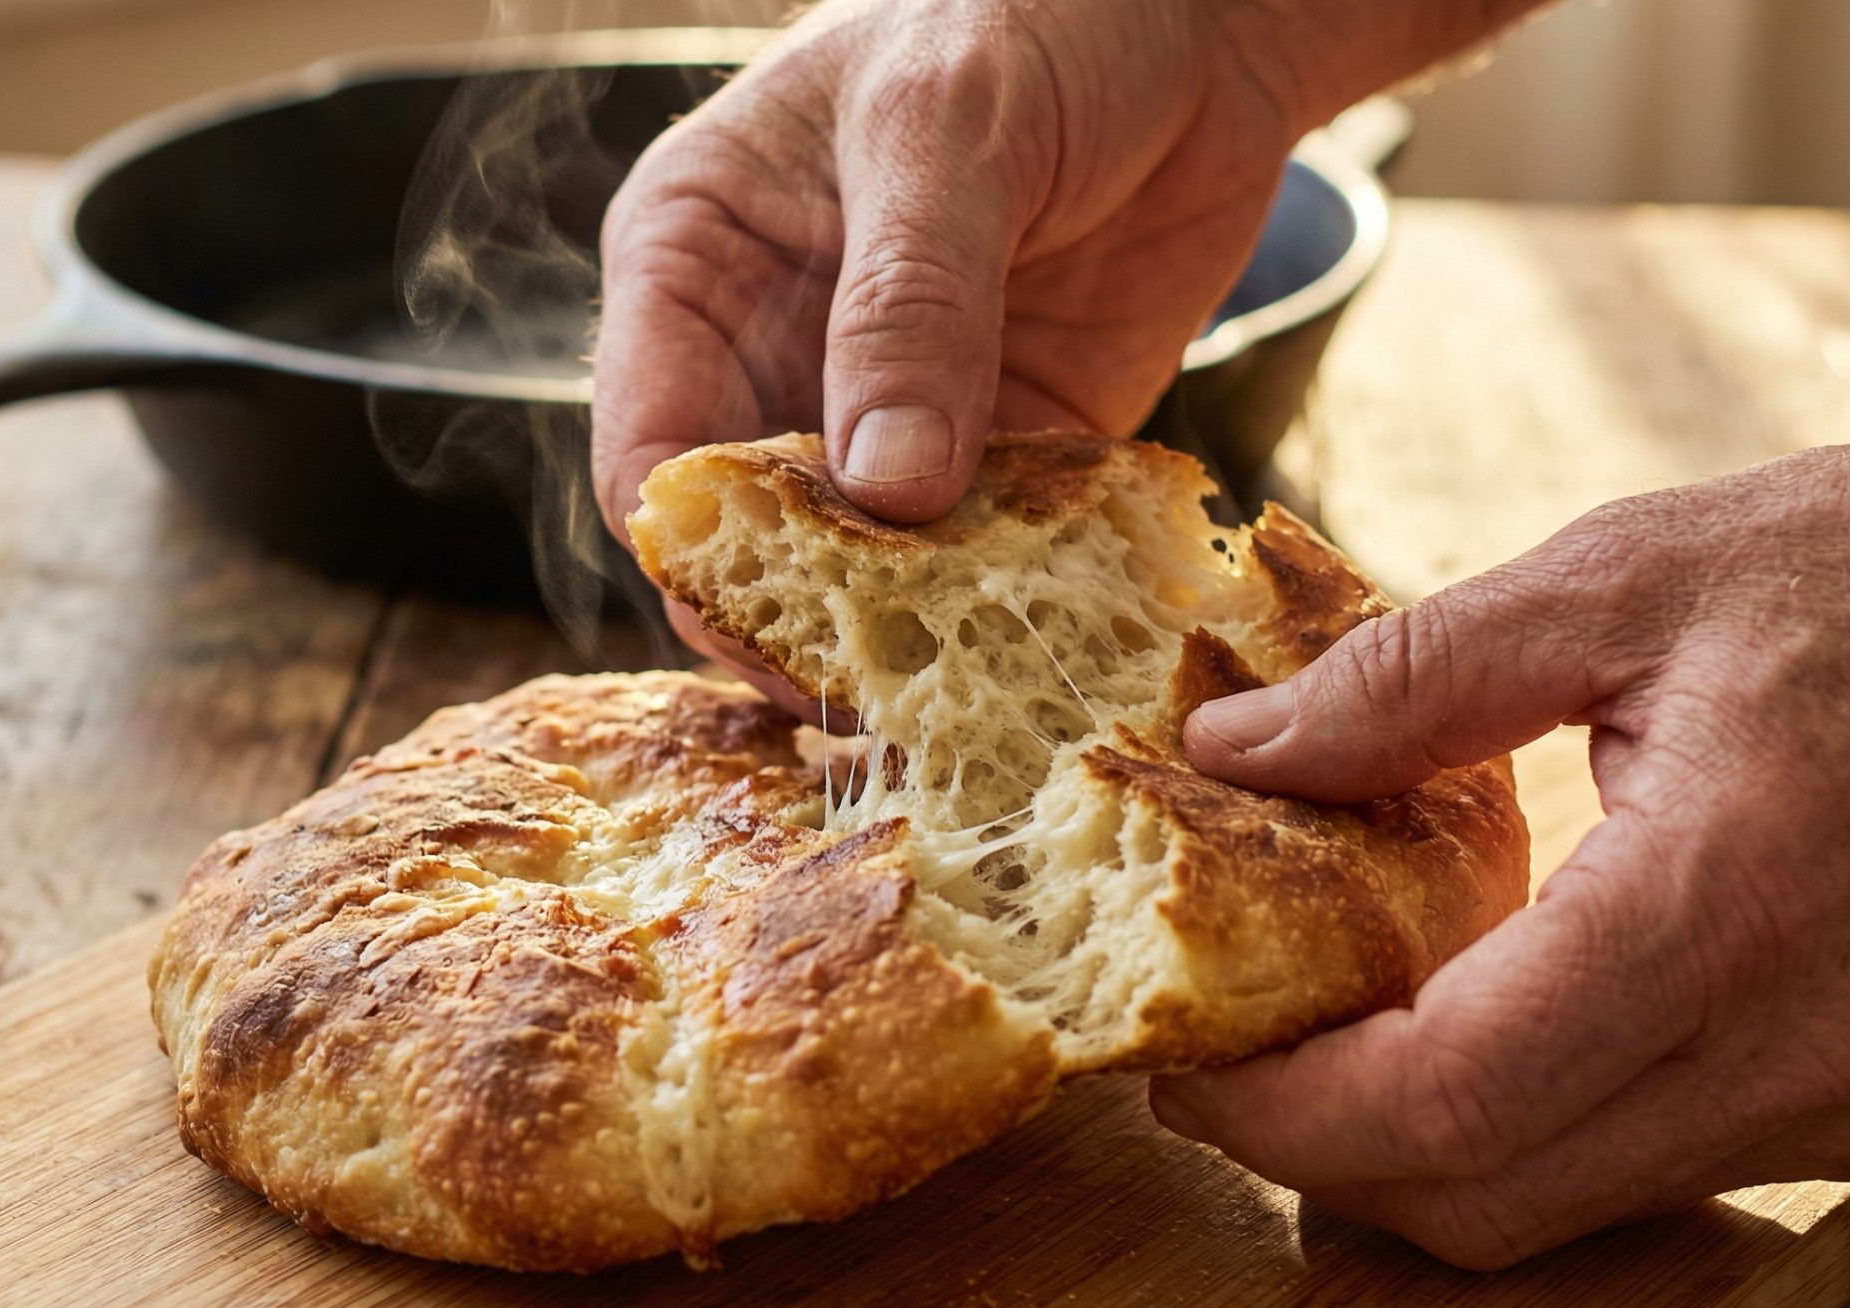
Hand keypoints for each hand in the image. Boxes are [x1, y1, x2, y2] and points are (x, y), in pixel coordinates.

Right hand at [592, 0, 1538, 681]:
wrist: (1200, 18)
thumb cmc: (1031, 16)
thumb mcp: (948, 136)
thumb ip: (909, 306)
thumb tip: (882, 491)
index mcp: (694, 264)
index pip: (650, 448)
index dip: (696, 548)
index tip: (769, 619)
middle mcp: (769, 356)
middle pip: (742, 539)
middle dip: (795, 617)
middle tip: (871, 690)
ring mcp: (883, 415)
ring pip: (856, 572)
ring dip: (903, 633)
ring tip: (959, 697)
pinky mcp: (999, 450)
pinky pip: (980, 557)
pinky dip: (1006, 603)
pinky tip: (1041, 647)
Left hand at [1157, 408, 1849, 1268]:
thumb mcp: (1624, 574)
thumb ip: (1408, 676)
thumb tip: (1233, 747)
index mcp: (1730, 904)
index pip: (1452, 1100)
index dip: (1283, 1110)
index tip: (1177, 1058)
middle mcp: (1799, 1050)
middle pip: (1484, 1198)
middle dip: (1312, 1155)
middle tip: (1205, 1064)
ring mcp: (1843, 1101)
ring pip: (1553, 1208)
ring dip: (1402, 1153)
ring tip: (1301, 1040)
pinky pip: (1634, 1170)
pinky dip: (1509, 1127)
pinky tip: (1445, 1024)